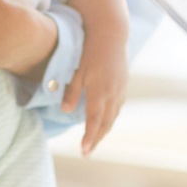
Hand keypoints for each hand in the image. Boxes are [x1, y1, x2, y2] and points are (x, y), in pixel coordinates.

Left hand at [68, 0, 128, 153]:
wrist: (110, 34)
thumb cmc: (89, 50)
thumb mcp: (77, 70)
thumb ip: (71, 92)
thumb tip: (63, 110)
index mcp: (99, 91)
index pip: (94, 120)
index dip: (89, 137)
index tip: (83, 150)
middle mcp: (112, 93)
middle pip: (105, 123)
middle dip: (96, 139)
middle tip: (87, 152)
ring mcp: (120, 89)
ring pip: (113, 116)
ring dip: (104, 130)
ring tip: (94, 141)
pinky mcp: (123, 85)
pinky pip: (117, 107)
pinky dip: (110, 118)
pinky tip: (104, 121)